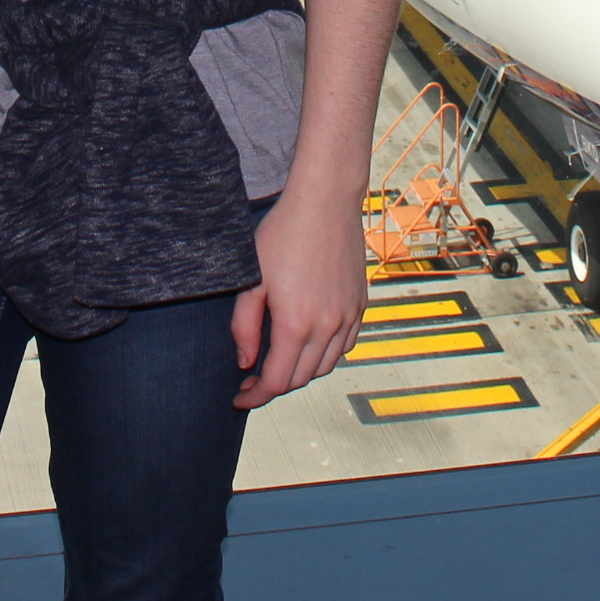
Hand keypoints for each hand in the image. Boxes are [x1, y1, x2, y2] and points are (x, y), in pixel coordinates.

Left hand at [228, 183, 366, 408]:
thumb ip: (245, 326)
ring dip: (301, 373)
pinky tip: (309, 343)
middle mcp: (327, 327)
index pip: (277, 382)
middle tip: (252, 377)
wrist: (325, 203)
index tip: (239, 398)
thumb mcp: (252, 280)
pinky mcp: (360, 305)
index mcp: (296, 325)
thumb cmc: (282, 235)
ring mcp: (348, 317)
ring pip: (326, 366)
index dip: (255, 396)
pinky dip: (326, 355)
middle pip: (301, 379)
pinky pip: (345, 346)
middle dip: (275, 386)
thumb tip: (246, 362)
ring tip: (279, 361)